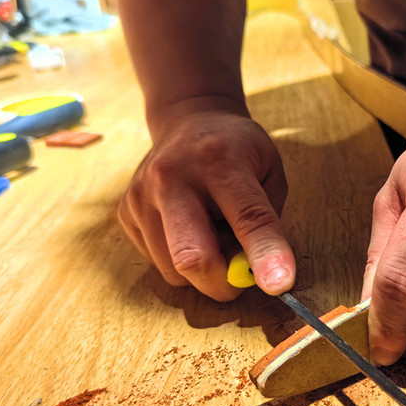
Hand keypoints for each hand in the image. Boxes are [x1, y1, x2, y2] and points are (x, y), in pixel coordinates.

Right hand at [118, 96, 294, 300]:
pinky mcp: (126, 212)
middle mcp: (173, 176)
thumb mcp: (269, 169)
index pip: (247, 218)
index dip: (266, 255)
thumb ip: (267, 220)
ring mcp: (142, 195)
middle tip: (240, 280)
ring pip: (175, 270)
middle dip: (222, 284)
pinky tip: (190, 229)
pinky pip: (158, 262)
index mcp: (220, 161)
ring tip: (213, 235)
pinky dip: (180, 260)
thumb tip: (257, 274)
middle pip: (193, 257)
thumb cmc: (237, 151)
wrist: (187, 120)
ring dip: (204, 270)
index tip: (280, 286)